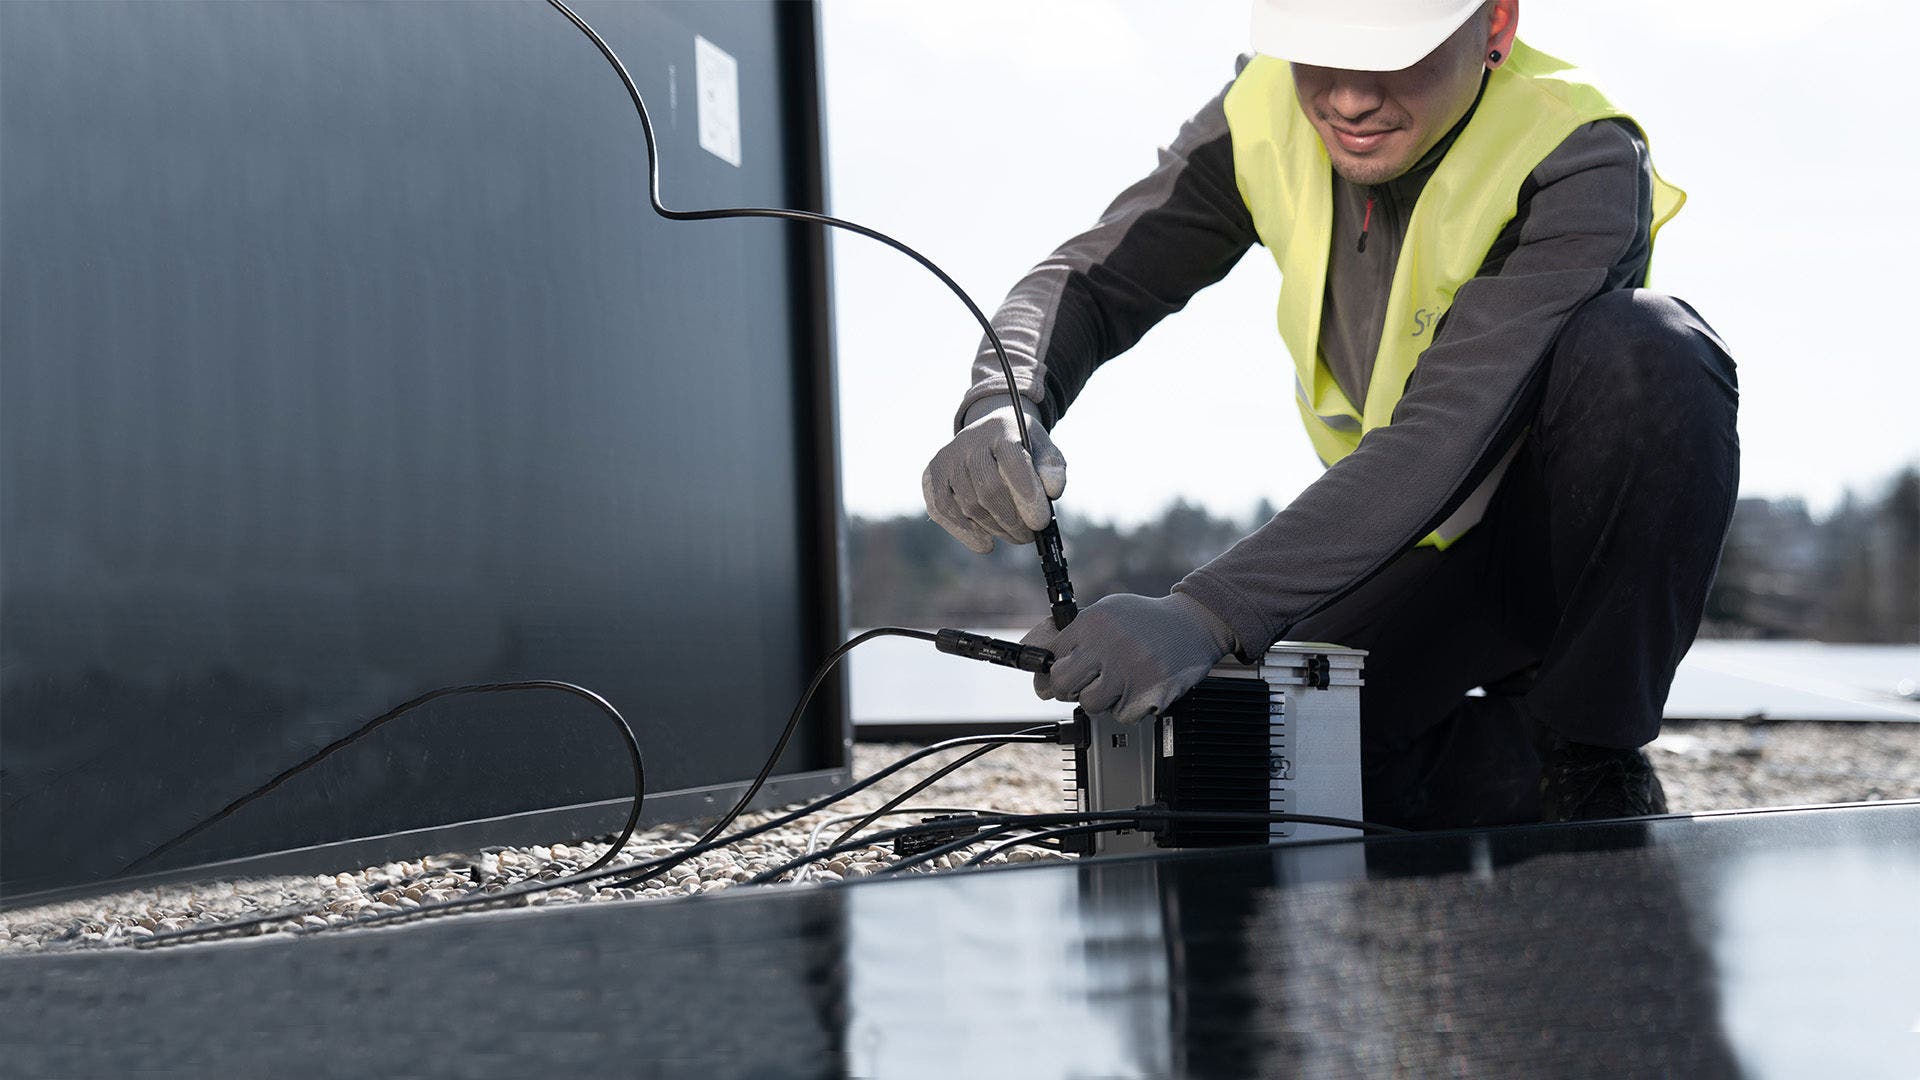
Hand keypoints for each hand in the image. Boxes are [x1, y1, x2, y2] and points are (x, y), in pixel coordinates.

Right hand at [921, 400, 1066, 552]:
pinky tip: (986, 543)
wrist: (988, 432)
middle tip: (1030, 536)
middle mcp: (969, 442)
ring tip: (1015, 535)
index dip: (1027, 496)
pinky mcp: (931, 475)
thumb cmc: (1022, 448)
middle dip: (1013, 520)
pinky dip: (965, 533)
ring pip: (970, 506)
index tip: (1041, 523)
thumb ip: (1052, 468)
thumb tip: (1052, 491)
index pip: (1013, 463)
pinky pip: (943, 511)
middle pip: (989, 490)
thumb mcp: (1043, 451)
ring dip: (996, 529)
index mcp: (1001, 430)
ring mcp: (947, 459)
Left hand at [1021, 592, 1236, 724]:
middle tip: (1080, 686)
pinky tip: (1139, 686)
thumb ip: (1077, 632)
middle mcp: (1107, 646)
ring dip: (1101, 699)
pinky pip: (1120, 715)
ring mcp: (1128, 672)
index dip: (1046, 670)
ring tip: (1118, 681)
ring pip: (1090, 704)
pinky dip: (1128, 706)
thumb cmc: (1147, 620)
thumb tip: (1042, 657)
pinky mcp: (1147, 693)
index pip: (1048, 655)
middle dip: (1066, 689)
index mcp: (1092, 623)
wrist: (1195, 625)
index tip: (1047, 677)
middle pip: (1061, 684)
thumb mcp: (1108, 612)